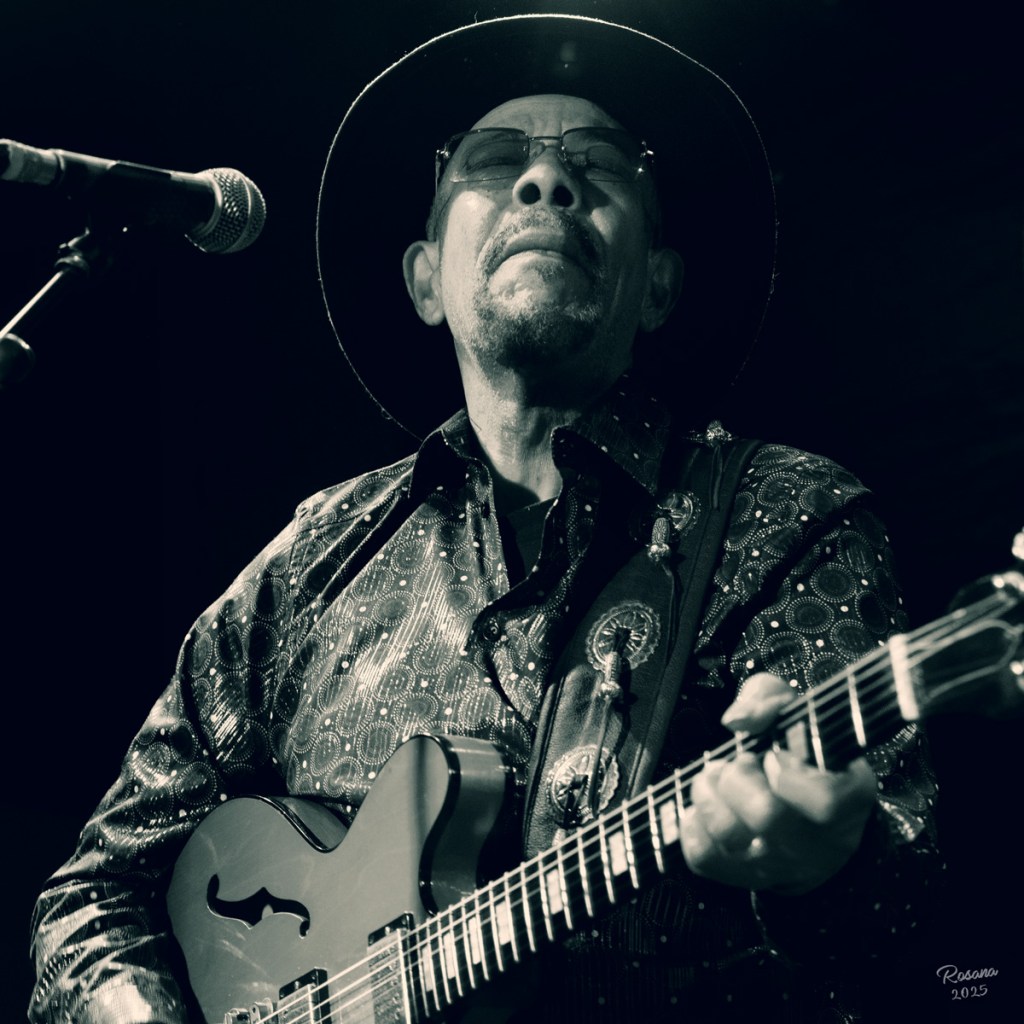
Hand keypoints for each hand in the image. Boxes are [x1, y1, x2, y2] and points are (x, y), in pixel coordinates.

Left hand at [679, 672, 876, 893]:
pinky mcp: (746, 877)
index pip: (825, 801)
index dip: (788, 773)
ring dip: (708, 793)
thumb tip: (737, 719)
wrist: (813, 823)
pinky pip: (703, 856)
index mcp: (849, 799)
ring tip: (715, 778)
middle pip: (766, 815)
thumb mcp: (800, 716)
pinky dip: (693, 822)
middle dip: (738, 776)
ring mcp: (782, 865)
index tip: (774, 756)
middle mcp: (820, 842)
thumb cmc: (805, 760)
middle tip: (739, 763)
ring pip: (729, 834)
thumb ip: (770, 698)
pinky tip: (706, 805)